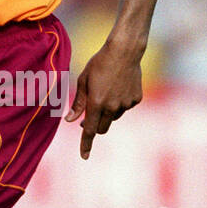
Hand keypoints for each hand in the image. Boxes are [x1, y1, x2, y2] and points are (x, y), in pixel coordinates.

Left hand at [64, 42, 142, 158]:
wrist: (124, 51)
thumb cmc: (99, 63)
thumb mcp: (84, 81)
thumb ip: (78, 103)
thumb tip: (70, 120)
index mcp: (96, 103)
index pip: (89, 131)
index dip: (85, 145)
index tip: (84, 156)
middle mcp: (112, 107)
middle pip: (102, 128)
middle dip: (95, 125)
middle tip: (90, 112)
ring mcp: (126, 104)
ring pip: (114, 117)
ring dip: (108, 112)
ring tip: (107, 90)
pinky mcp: (136, 99)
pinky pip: (125, 107)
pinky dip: (120, 102)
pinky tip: (119, 86)